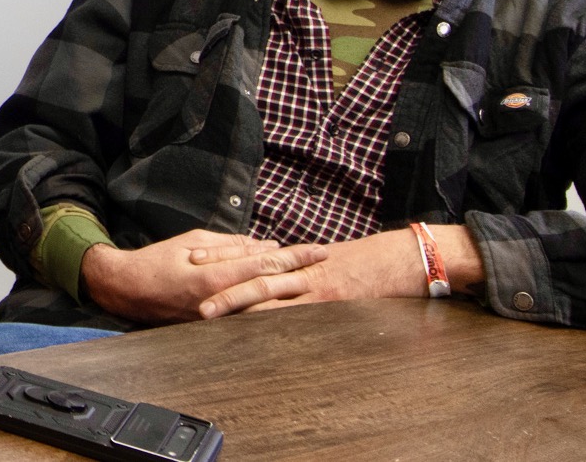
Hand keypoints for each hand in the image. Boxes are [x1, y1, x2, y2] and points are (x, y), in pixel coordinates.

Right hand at [82, 229, 328, 324]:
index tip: (318, 250)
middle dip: (302, 274)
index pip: (265, 263)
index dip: (295, 256)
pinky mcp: (215, 325)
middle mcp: (222, 299)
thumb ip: (230, 244)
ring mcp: (219, 316)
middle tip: (327, 265)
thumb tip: (263, 245)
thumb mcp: (193, 241)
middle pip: (272, 286)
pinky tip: (284, 300)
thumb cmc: (158, 260)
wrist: (129, 290)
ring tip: (314, 283)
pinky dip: (268, 305)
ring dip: (289, 293)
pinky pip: (248, 313)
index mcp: (216, 275)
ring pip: (264, 304)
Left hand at [200, 226, 473, 316]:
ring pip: (264, 291)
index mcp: (295, 257)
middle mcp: (298, 268)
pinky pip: (295, 312)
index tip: (193, 257)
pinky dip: (271, 321)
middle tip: (186, 287)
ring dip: (232, 302)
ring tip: (204, 313)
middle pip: (248, 272)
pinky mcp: (328, 301)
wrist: (400, 258)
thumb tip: (272, 272)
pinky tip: (250, 331)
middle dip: (216, 281)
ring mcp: (312, 285)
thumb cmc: (364, 262)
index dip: (220, 256)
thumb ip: (297, 267)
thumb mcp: (324, 260)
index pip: (249, 255)